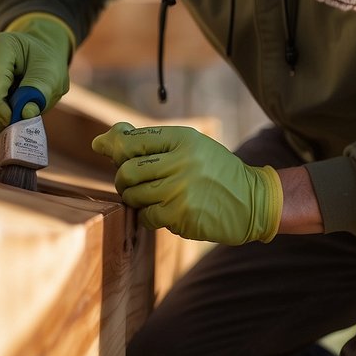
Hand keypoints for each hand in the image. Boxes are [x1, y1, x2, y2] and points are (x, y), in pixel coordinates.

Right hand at [0, 13, 73, 133]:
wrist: (33, 50)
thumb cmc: (43, 63)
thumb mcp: (52, 75)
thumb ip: (41, 92)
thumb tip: (27, 114)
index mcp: (0, 47)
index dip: (6, 114)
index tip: (19, 122)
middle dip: (2, 118)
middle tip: (21, 120)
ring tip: (15, 101)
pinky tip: (4, 96)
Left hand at [91, 123, 282, 244]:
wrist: (252, 200)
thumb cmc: (214, 171)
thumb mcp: (190, 146)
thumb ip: (151, 142)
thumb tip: (103, 139)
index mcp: (183, 139)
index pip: (133, 140)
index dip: (113, 146)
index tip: (103, 148)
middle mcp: (181, 162)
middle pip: (127, 170)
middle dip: (123, 179)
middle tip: (132, 183)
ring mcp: (181, 190)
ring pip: (134, 195)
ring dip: (136, 199)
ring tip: (153, 197)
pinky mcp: (181, 215)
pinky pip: (148, 216)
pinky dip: (151, 216)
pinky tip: (166, 211)